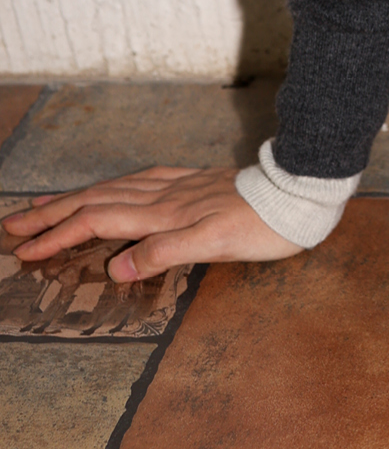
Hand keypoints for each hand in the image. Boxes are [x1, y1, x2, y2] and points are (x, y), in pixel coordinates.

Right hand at [1, 166, 302, 279]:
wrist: (300, 196)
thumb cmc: (262, 227)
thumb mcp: (214, 246)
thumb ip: (162, 253)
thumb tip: (114, 266)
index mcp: (164, 214)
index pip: (98, 221)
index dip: (59, 235)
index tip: (25, 249)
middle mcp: (166, 196)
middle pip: (96, 201)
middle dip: (53, 214)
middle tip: (14, 224)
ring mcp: (180, 187)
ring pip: (115, 188)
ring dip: (76, 198)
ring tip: (46, 204)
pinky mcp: (196, 182)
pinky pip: (143, 181)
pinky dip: (116, 185)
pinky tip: (114, 186)